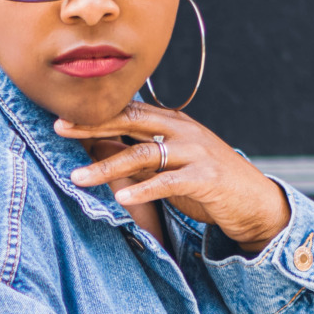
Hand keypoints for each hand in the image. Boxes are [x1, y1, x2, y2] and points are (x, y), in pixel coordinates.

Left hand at [55, 102, 290, 254]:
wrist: (253, 201)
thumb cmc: (206, 183)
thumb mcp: (168, 165)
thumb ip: (138, 155)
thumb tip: (99, 148)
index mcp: (172, 122)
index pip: (127, 111)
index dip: (94, 114)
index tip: (60, 118)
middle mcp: (182, 130)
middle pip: (130, 121)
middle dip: (92, 125)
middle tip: (59, 130)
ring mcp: (195, 151)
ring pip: (143, 154)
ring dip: (107, 165)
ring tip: (78, 179)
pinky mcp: (206, 177)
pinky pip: (168, 182)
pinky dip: (143, 190)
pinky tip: (121, 199)